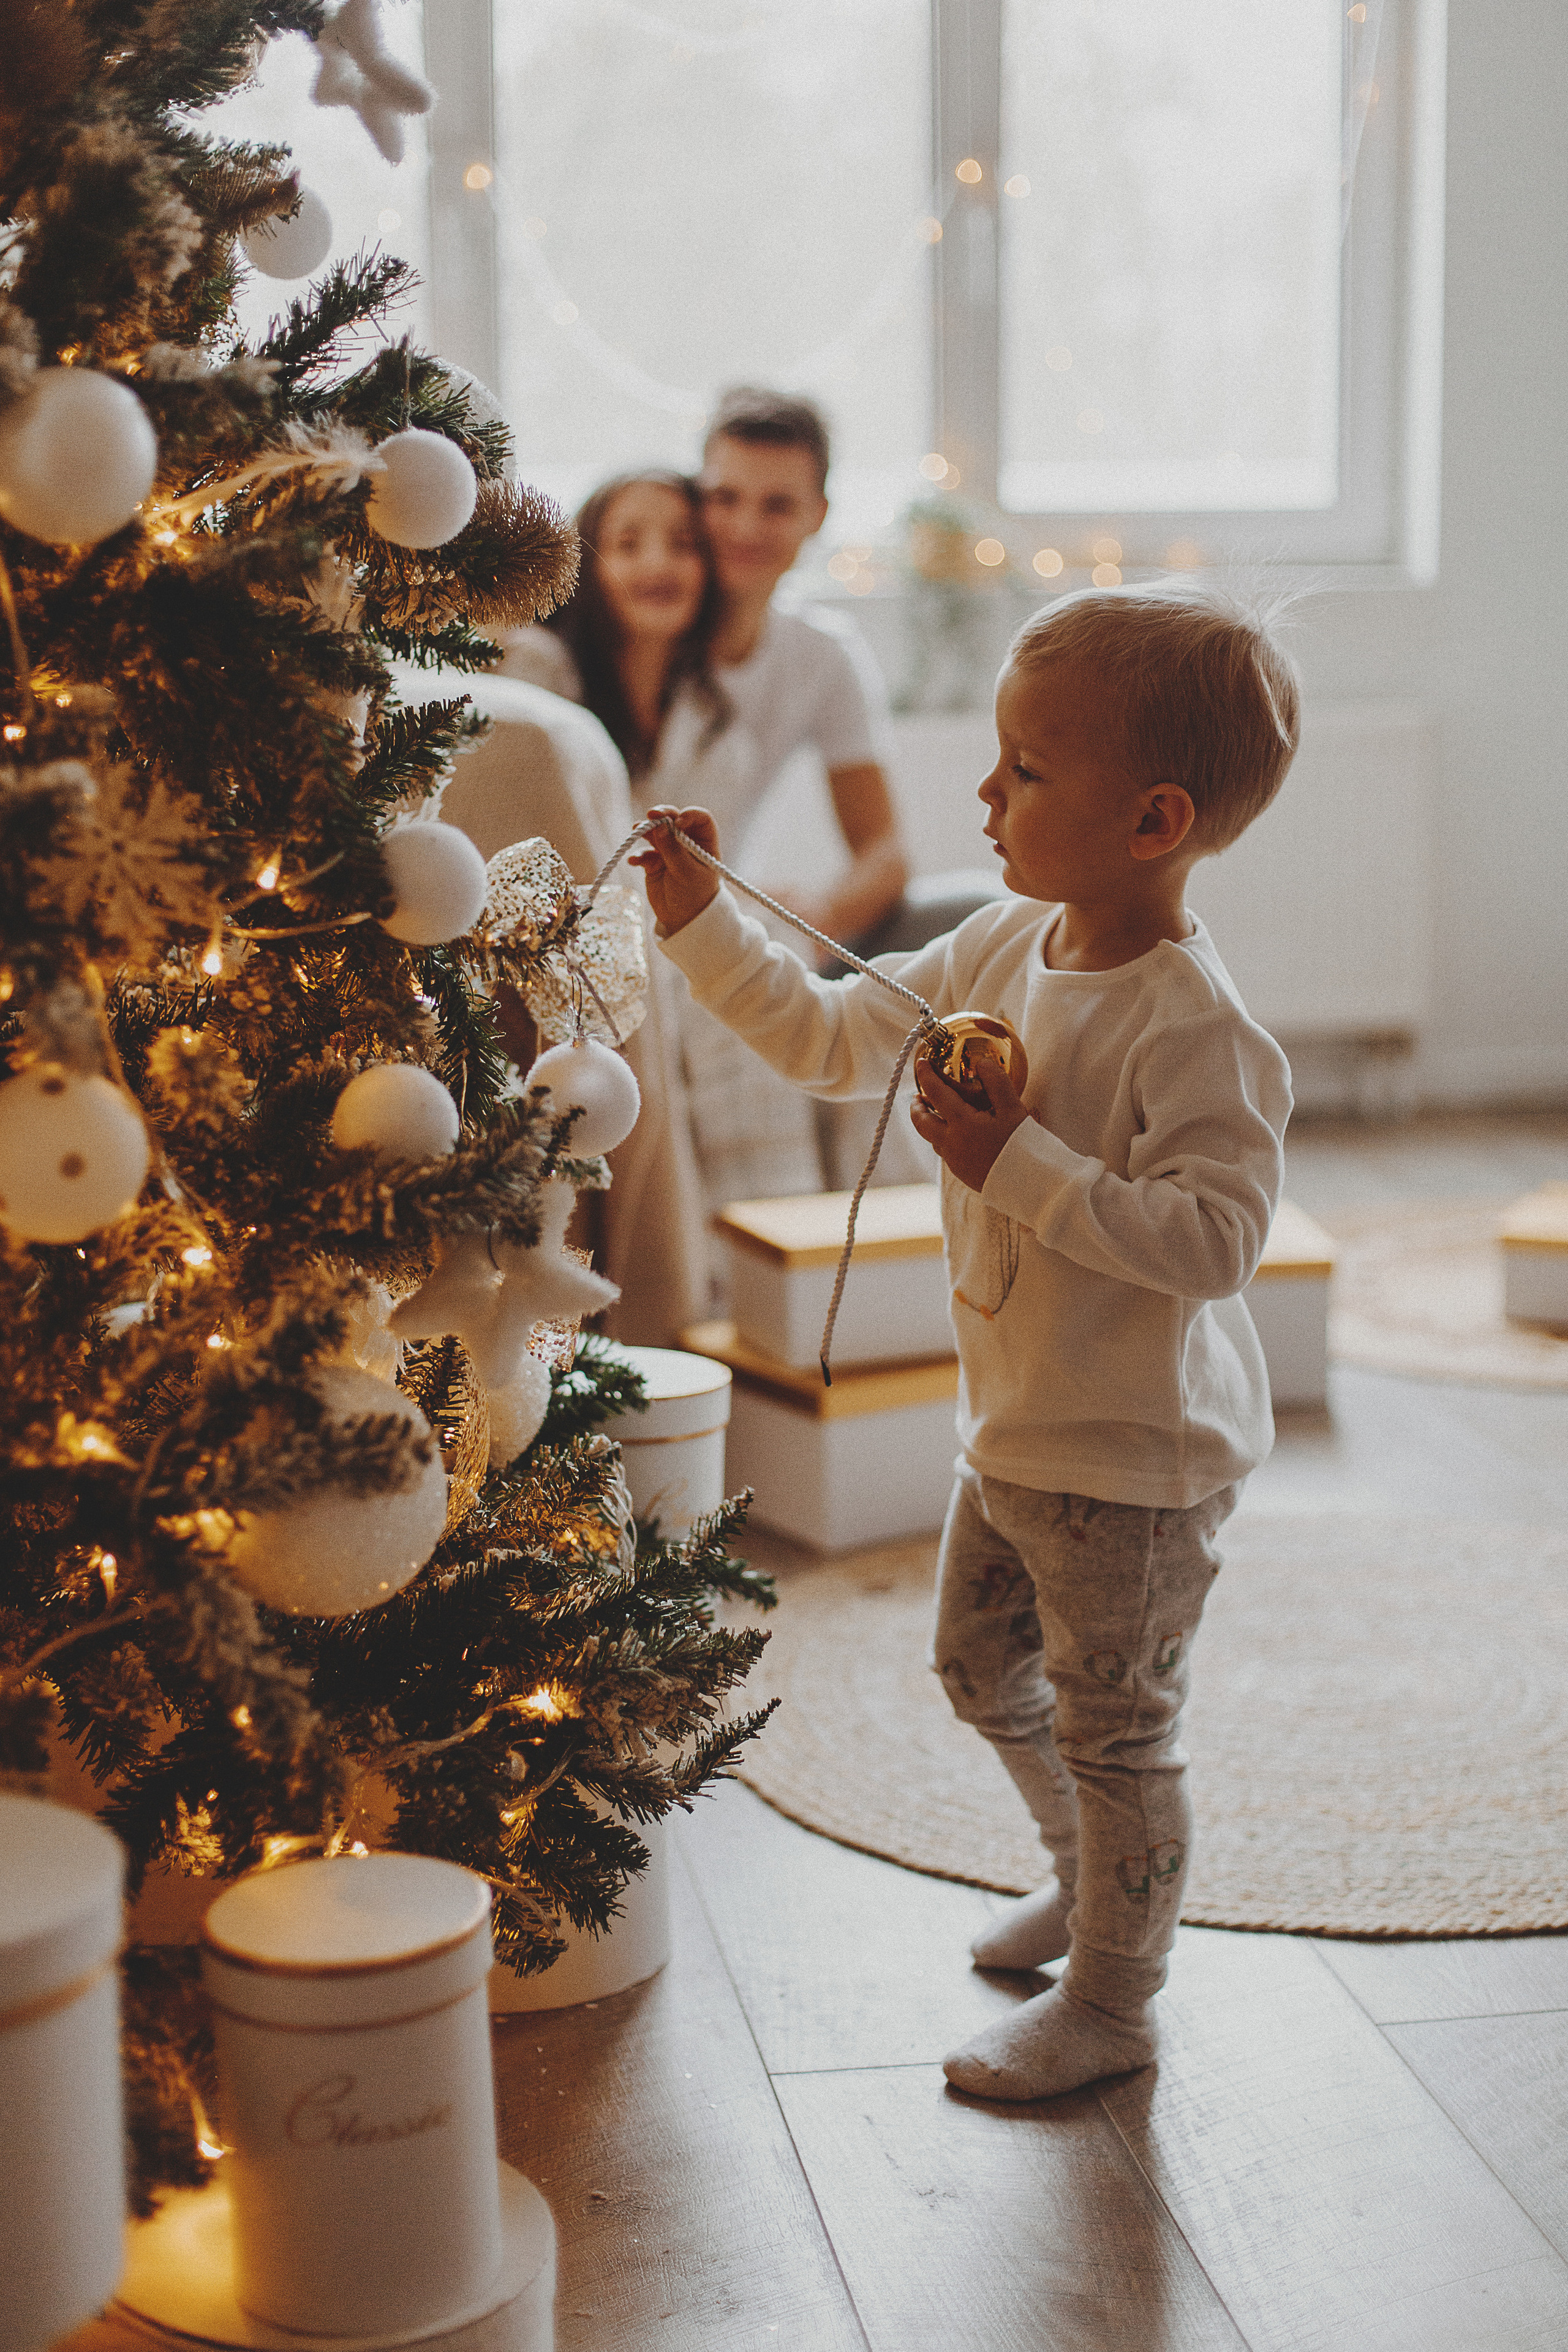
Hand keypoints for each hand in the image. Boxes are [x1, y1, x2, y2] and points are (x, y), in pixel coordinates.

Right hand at [629, 804, 721, 934]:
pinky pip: (644, 853)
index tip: (678, 822)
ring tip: (637, 829)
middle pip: (674, 819)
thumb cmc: (694, 896)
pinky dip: (638, 855)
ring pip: (657, 832)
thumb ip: (673, 849)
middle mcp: (687, 843)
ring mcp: (669, 851)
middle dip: (663, 815)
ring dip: (646, 830)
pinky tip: (634, 861)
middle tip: (651, 814)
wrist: (683, 920)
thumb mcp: (687, 872)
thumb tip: (659, 825)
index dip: (689, 815)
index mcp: (704, 843)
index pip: (700, 819)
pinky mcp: (654, 862)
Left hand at [909, 1047, 1029, 1193]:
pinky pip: (946, 1152)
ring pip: (933, 1139)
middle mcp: (952, 1144)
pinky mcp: (963, 1174)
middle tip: (918, 1097)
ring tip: (936, 1114)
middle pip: (922, 1123)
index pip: (936, 1093)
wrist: (1031, 1186)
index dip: (926, 1076)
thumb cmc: (1024, 1146)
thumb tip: (982, 1063)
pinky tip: (959, 1135)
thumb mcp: (1015, 1110)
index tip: (921, 1064)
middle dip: (916, 1107)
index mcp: (962, 1124)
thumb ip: (997, 1083)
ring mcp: (955, 1161)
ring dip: (929, 1124)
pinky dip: (944, 1138)